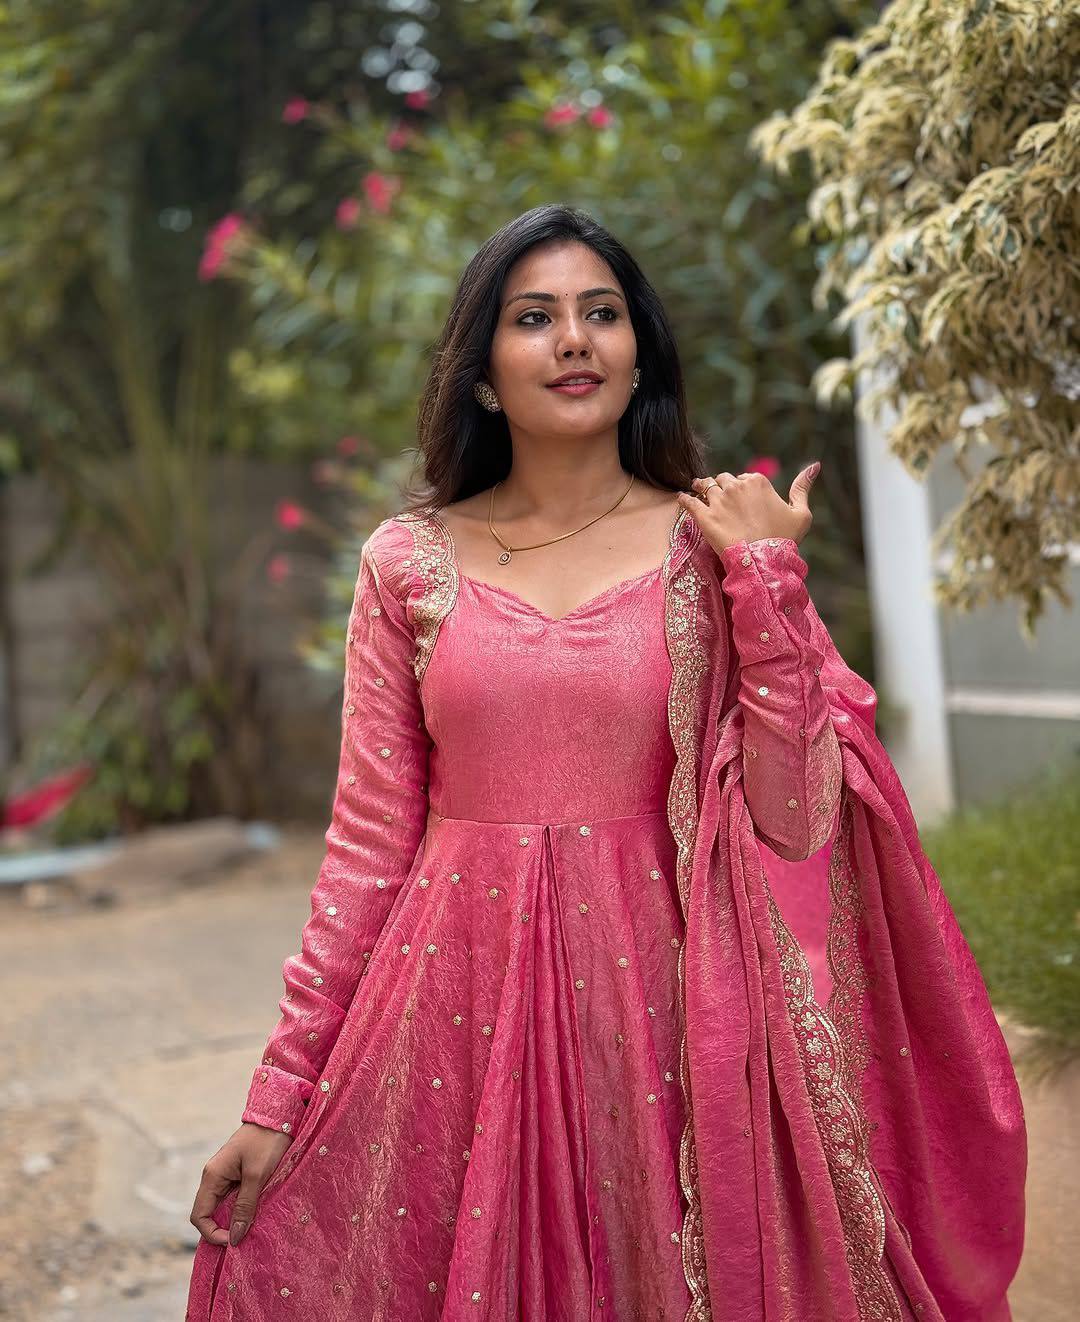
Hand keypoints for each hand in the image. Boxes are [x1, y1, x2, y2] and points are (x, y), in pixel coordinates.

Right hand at [189, 1122, 292, 1247]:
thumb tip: (234, 1238)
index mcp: (212, 1176)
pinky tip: (256, 1213)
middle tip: (245, 1238)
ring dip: (234, 1219)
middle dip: (224, 1228)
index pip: (200, 1215)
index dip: (212, 1233)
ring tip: (252, 1227)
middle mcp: (214, 1177)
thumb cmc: (267, 1142)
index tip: (234, 1240)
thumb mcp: (257, 1175)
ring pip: (222, 1206)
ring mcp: (225, 1175)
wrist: (280, 1115)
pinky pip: (233, 1198)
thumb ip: (245, 1206)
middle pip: (209, 1213)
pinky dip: (242, 1208)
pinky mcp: (237, 1173)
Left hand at [676, 463, 819, 555]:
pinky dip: (684, 498)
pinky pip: (688, 501)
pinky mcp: (704, 516)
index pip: (744, 477)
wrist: (764, 562)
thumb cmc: (785, 540)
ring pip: (704, 485)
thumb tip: (815, 465)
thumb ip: (803, 487)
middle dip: (722, 486)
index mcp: (757, 481)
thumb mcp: (801, 513)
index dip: (742, 487)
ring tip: (697, 489)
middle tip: (720, 498)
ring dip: (701, 487)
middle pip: (723, 479)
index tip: (741, 499)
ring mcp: (718, 501)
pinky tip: (681, 497)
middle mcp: (736, 486)